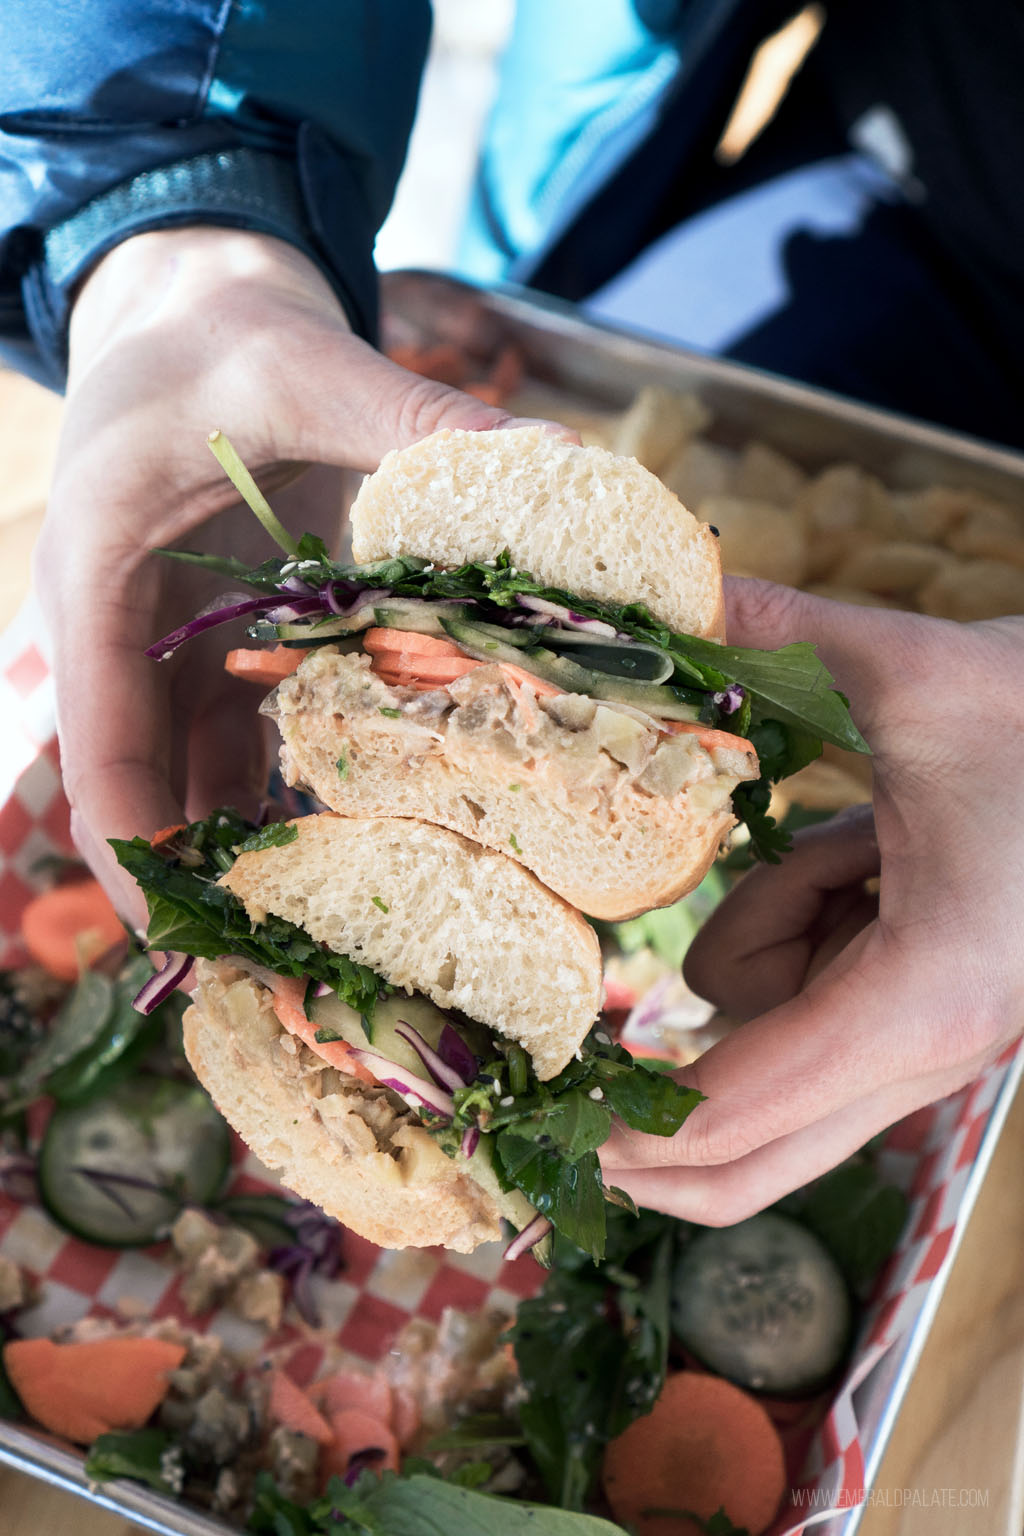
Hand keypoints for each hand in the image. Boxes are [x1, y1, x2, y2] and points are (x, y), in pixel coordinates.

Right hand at [35, 228, 556, 921]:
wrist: (196, 303)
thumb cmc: (218, 328)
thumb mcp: (303, 362)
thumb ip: (413, 420)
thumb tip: (560, 465)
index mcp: (98, 581)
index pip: (98, 747)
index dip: (138, 849)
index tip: (192, 934)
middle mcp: (130, 635)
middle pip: (152, 791)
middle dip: (209, 885)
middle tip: (287, 972)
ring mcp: (182, 648)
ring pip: (210, 779)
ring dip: (267, 854)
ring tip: (349, 932)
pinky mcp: (237, 643)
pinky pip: (263, 738)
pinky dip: (311, 791)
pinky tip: (387, 834)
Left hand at [601, 580, 1023, 1221]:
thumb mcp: (916, 672)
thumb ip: (783, 633)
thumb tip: (672, 594)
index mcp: (924, 995)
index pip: (745, 1107)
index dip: (634, 1136)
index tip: (548, 1135)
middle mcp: (930, 1045)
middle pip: (756, 1158)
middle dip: (658, 1142)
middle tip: (562, 1120)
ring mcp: (930, 1034)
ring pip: (769, 1031)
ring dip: (768, 931)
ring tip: (853, 841)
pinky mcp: (923, 1002)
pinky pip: (807, 984)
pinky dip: (804, 915)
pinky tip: (871, 850)